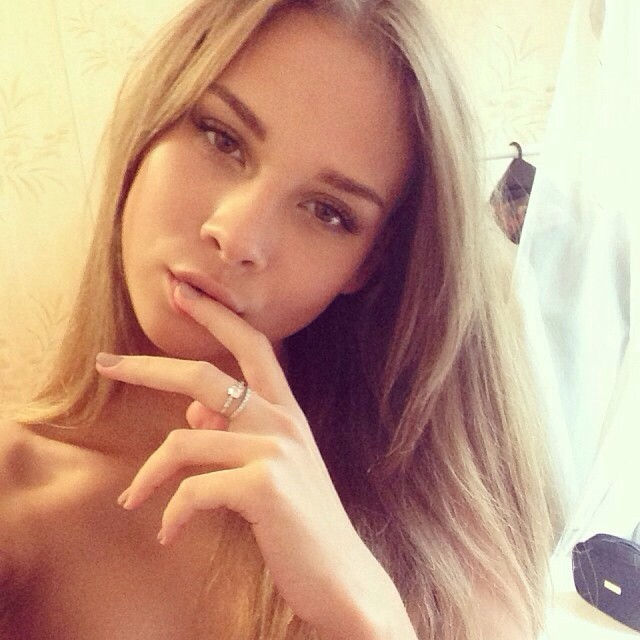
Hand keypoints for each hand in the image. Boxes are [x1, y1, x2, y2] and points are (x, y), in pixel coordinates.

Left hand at [95, 282, 412, 638]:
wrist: (338, 572)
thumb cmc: (298, 516)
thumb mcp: (270, 465)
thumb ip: (234, 433)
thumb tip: (191, 416)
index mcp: (284, 409)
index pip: (250, 344)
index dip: (215, 314)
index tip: (180, 289)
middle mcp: (280, 419)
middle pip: (202, 376)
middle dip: (147, 367)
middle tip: (104, 363)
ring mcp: (274, 449)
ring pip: (183, 441)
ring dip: (147, 475)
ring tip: (131, 499)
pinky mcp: (265, 485)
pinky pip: (193, 490)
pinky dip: (172, 514)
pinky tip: (169, 534)